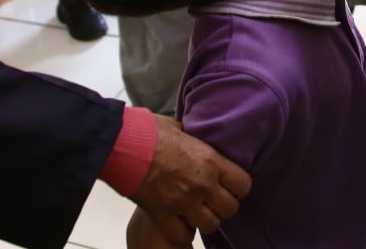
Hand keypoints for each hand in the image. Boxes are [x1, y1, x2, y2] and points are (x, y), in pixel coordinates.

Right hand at [129, 115, 251, 244]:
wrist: (122, 144)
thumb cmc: (149, 131)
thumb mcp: (181, 129)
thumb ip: (194, 139)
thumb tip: (196, 136)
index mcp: (211, 161)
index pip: (243, 184)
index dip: (239, 187)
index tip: (231, 186)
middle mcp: (202, 184)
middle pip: (230, 208)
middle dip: (225, 206)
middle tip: (215, 201)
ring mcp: (182, 201)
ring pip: (210, 225)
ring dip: (206, 220)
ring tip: (200, 213)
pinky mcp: (162, 214)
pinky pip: (182, 236)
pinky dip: (183, 234)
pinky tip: (181, 224)